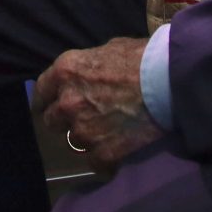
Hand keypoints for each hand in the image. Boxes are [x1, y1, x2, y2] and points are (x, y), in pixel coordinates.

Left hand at [32, 37, 161, 173]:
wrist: (171, 83)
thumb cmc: (144, 58)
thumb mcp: (110, 49)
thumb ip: (90, 65)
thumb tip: (89, 74)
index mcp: (66, 71)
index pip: (41, 92)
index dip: (47, 100)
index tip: (50, 106)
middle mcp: (68, 102)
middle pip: (53, 121)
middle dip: (66, 120)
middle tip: (87, 118)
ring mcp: (84, 130)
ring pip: (75, 142)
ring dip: (88, 139)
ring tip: (109, 133)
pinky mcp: (103, 153)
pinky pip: (95, 162)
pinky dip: (106, 158)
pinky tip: (119, 150)